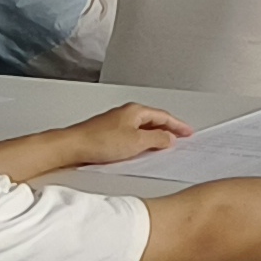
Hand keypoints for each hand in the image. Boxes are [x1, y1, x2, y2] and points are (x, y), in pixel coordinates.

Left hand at [65, 103, 187, 165]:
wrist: (73, 146)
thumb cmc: (100, 141)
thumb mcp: (137, 142)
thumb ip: (158, 139)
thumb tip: (169, 138)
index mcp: (136, 111)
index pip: (164, 116)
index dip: (178, 125)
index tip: (188, 132)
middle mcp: (126, 113)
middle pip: (153, 120)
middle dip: (168, 129)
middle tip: (180, 138)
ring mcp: (117, 122)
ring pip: (142, 128)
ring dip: (154, 136)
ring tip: (163, 147)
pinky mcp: (109, 133)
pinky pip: (132, 134)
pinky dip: (142, 140)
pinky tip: (141, 150)